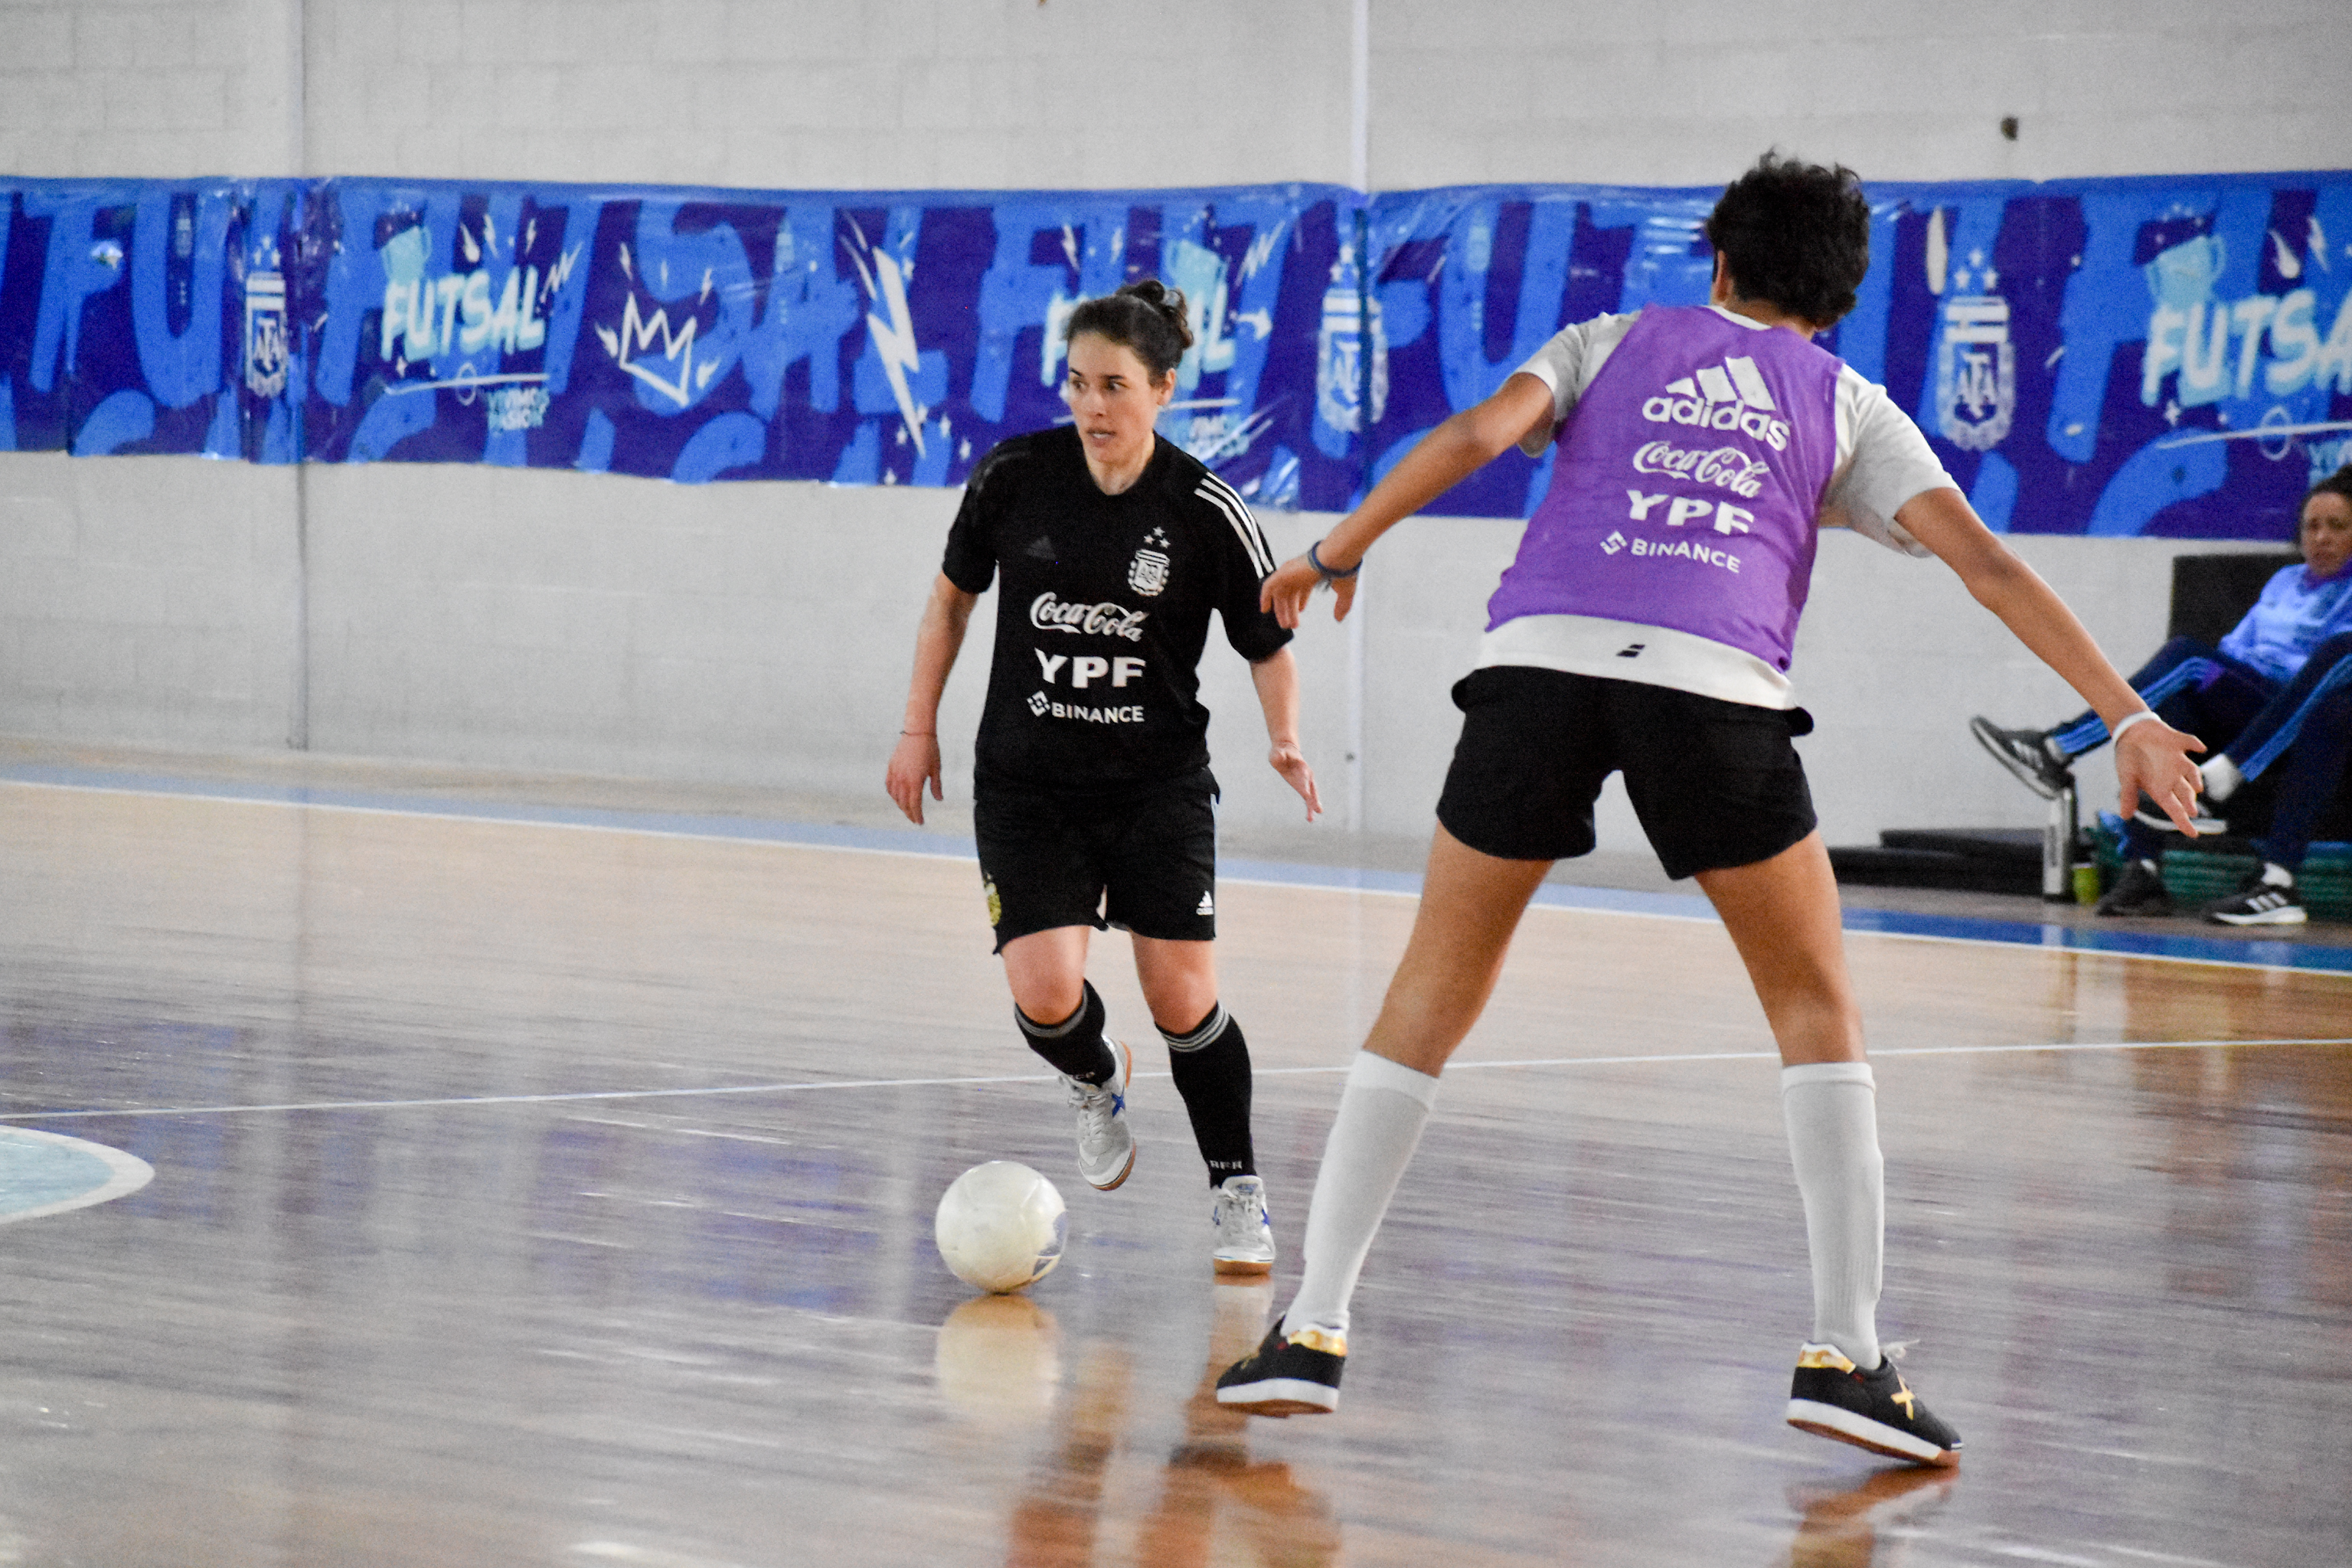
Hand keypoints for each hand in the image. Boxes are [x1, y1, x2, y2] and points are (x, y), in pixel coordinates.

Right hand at [886, 731, 942, 824]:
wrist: (918, 732)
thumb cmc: (930, 750)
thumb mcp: (936, 769)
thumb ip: (936, 786)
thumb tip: (939, 799)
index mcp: (915, 781)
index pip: (914, 804)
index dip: (917, 815)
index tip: (920, 822)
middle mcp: (903, 779)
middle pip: (903, 802)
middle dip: (909, 813)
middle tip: (914, 819)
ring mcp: (895, 773)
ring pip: (895, 796)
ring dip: (900, 805)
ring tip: (907, 809)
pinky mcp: (891, 767)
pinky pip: (889, 786)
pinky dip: (892, 794)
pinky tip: (897, 797)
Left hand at [1260, 554, 1354, 627]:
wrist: (1336, 559)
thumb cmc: (1342, 571)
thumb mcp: (1344, 592)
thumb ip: (1342, 606)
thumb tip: (1338, 618)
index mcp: (1312, 574)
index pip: (1302, 588)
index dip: (1300, 601)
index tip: (1300, 611)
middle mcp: (1299, 572)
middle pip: (1290, 594)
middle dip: (1290, 610)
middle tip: (1289, 625)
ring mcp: (1290, 572)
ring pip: (1280, 593)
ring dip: (1281, 609)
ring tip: (1284, 625)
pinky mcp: (1283, 573)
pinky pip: (1268, 586)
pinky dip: (1265, 597)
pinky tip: (1264, 609)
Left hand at [1269, 741, 1321, 820]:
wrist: (1286, 751)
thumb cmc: (1280, 753)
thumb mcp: (1277, 752)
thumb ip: (1278, 755)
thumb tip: (1278, 757)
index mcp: (1301, 766)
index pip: (1303, 777)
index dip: (1304, 786)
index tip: (1306, 795)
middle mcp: (1307, 775)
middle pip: (1311, 789)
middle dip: (1314, 800)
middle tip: (1318, 810)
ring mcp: (1306, 781)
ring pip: (1311, 795)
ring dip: (1313, 806)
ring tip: (1312, 819)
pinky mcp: (1303, 786)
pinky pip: (1308, 798)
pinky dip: (1309, 807)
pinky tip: (1310, 818)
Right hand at [2113, 714, 2205, 833]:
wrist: (2130, 732)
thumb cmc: (2127, 757)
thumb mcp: (2126, 778)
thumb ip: (2128, 795)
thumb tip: (2125, 817)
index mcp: (2159, 788)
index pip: (2174, 809)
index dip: (2183, 822)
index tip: (2193, 834)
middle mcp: (2172, 777)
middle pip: (2185, 793)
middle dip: (2189, 802)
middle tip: (2192, 811)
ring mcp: (2177, 760)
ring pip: (2192, 772)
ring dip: (2195, 779)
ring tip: (2197, 788)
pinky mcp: (2178, 743)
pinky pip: (2190, 743)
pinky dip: (2195, 745)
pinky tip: (2200, 748)